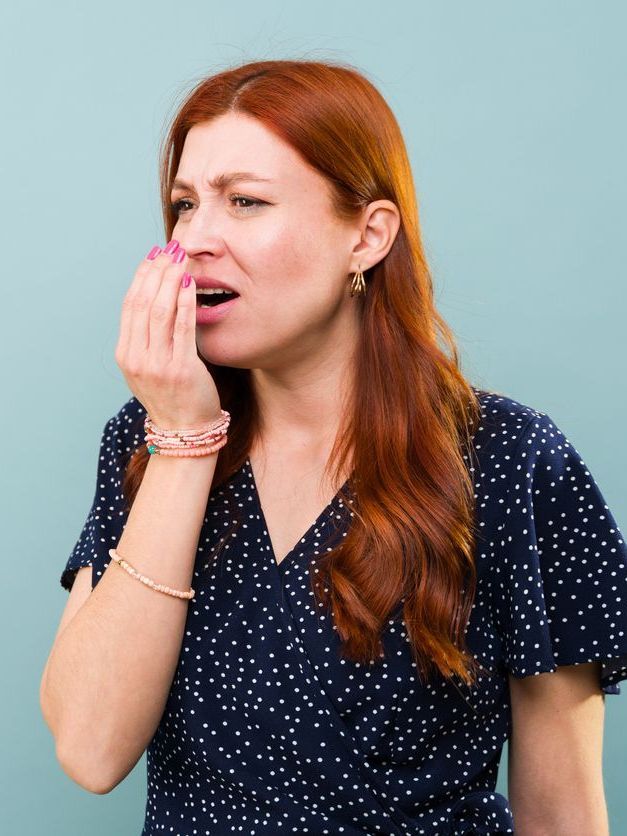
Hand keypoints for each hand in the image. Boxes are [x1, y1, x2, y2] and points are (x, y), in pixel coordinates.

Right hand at [114, 240, 222, 428]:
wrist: (184, 431)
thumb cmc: (173, 395)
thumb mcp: (149, 367)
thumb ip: (147, 339)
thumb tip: (155, 299)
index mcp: (126, 354)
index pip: (130, 305)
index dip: (141, 276)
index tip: (153, 255)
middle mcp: (136, 358)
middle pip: (142, 302)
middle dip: (156, 271)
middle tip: (170, 248)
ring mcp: (157, 364)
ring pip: (159, 311)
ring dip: (169, 279)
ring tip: (180, 258)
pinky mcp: (181, 368)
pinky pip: (182, 327)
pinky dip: (185, 301)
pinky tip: (190, 283)